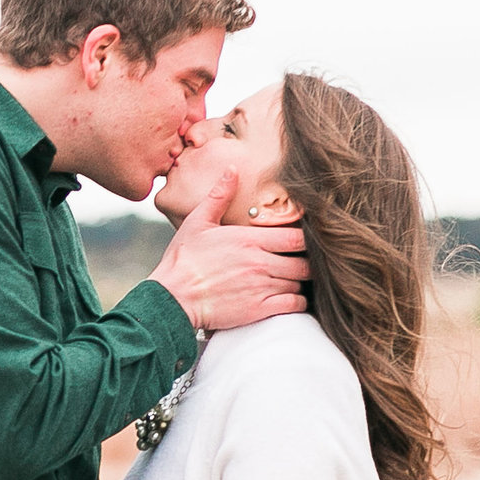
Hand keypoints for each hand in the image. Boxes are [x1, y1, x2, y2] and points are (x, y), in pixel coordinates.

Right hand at [148, 169, 310, 331]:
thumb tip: (232, 170)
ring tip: (293, 278)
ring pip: (301, 283)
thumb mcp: (197, 222)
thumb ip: (219, 196)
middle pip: (305, 261)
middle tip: (302, 260)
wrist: (171, 298)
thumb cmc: (182, 260)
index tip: (303, 238)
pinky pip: (294, 304)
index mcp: (249, 239)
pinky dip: (298, 301)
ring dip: (300, 281)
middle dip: (307, 261)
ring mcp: (261, 287)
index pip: (297, 236)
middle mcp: (259, 262)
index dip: (307, 237)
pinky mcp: (259, 309)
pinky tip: (289, 296)